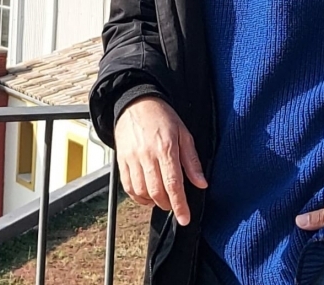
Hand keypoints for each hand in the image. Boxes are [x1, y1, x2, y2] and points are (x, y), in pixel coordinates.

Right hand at [113, 96, 207, 225]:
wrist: (136, 104)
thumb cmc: (163, 118)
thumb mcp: (184, 134)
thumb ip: (192, 161)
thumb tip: (201, 183)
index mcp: (166, 148)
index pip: (174, 184)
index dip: (180, 205)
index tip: (185, 219)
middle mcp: (147, 155)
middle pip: (157, 191)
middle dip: (168, 205)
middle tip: (176, 205)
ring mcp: (132, 159)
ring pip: (141, 192)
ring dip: (153, 202)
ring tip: (162, 200)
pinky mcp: (121, 161)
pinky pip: (128, 187)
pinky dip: (138, 197)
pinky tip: (147, 195)